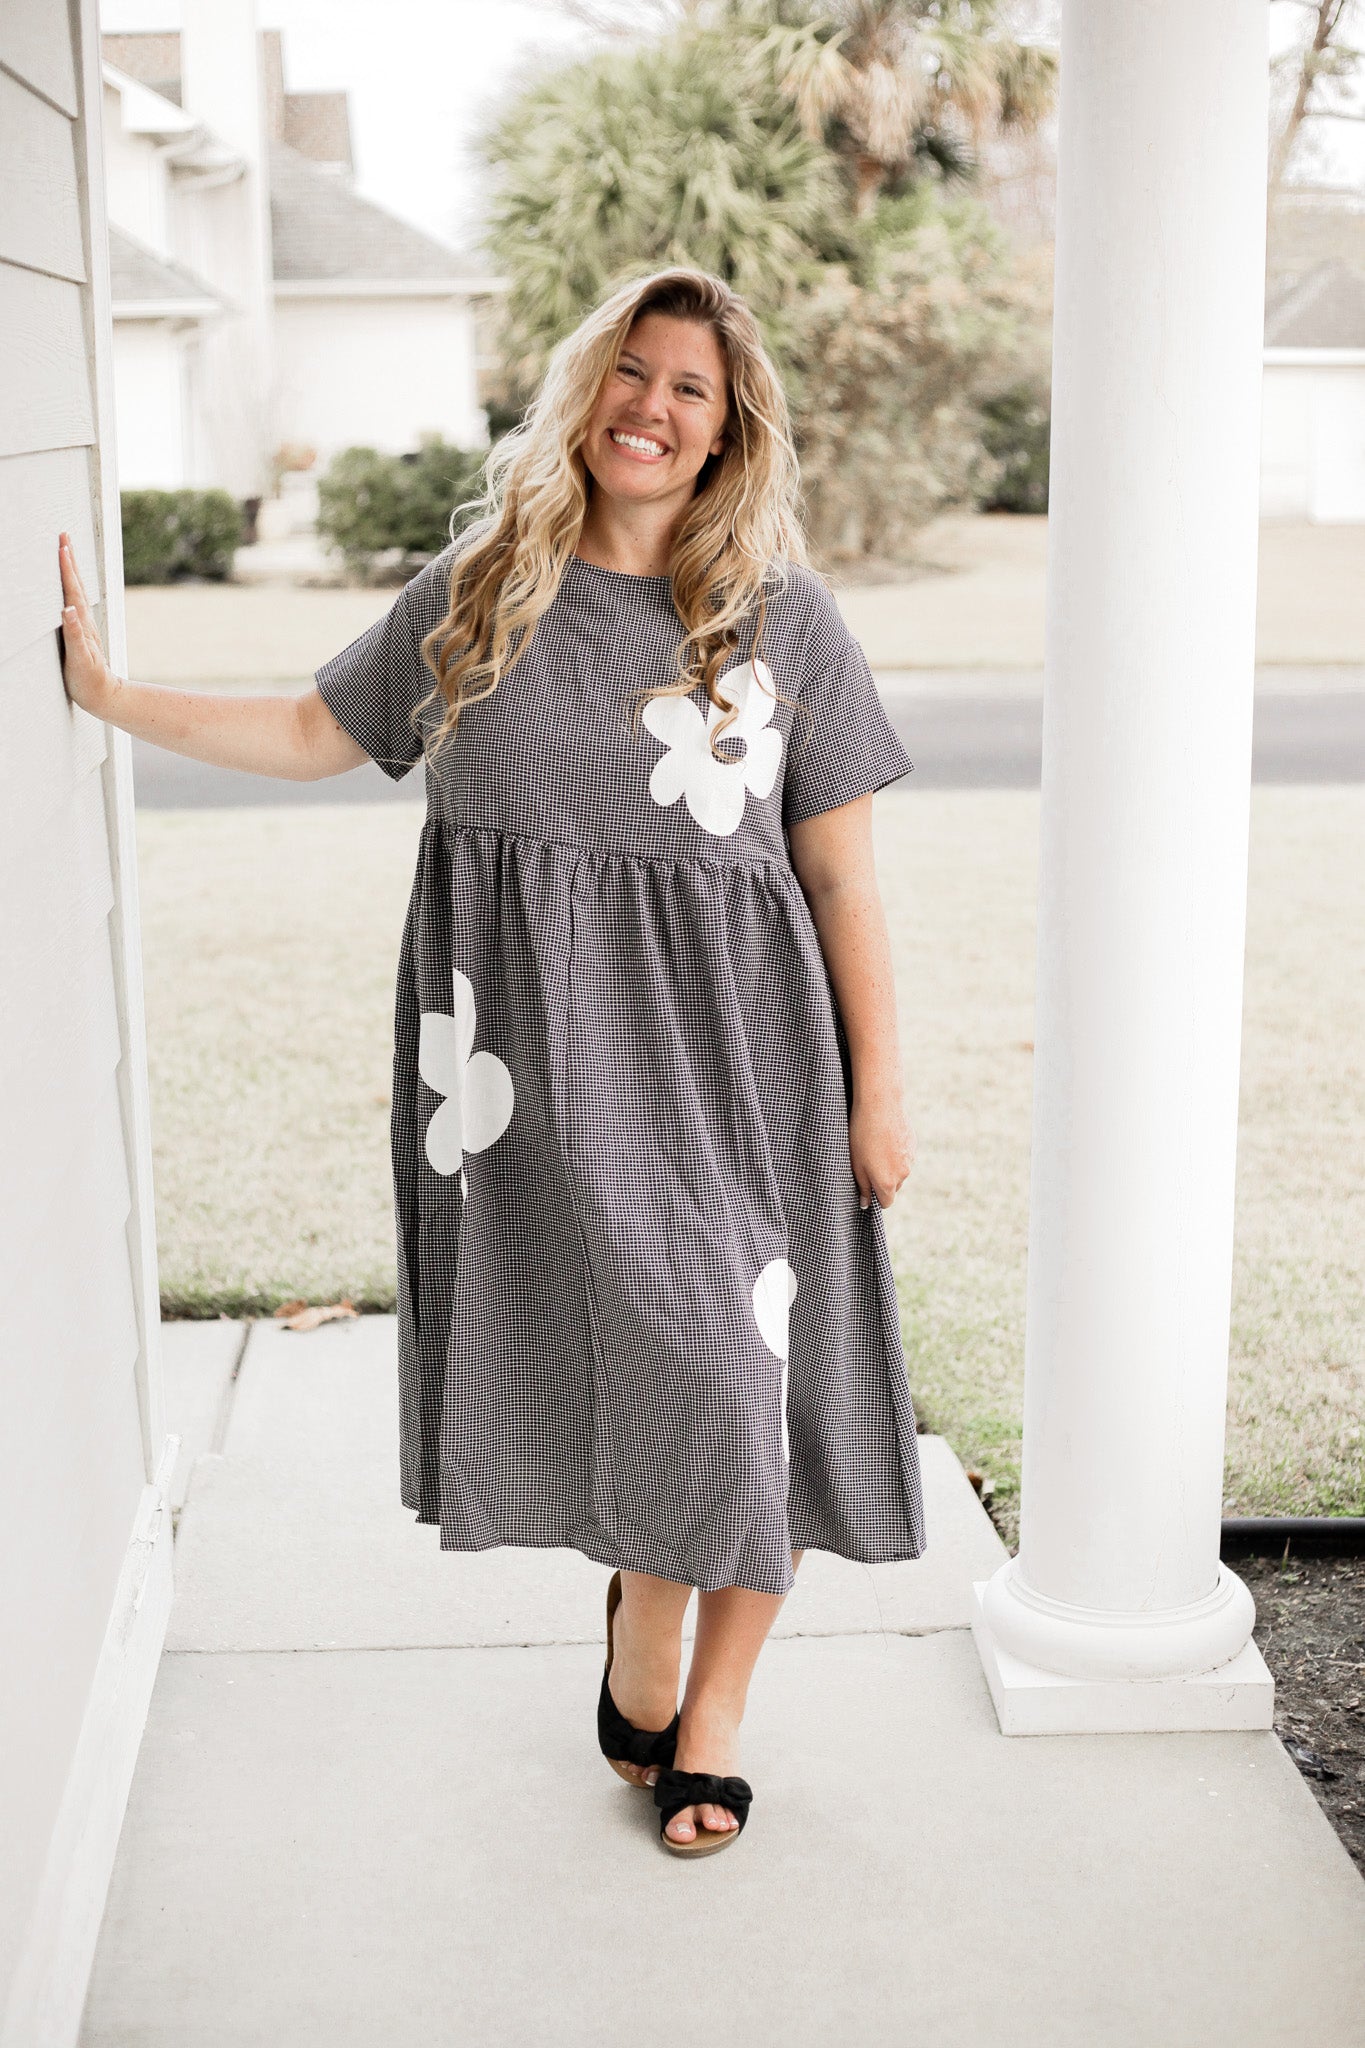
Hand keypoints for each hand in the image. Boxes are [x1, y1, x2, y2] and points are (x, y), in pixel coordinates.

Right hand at [57, 533, 119, 717]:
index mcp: (82, 624)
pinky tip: (66, 585)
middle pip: (75, 585)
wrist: (104, 696)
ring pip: (75, 592)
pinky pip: (72, 604)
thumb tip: (68, 610)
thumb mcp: (81, 659)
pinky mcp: (80, 633)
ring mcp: (83, 626)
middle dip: (69, 560)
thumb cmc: (90, 681)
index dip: (66, 569)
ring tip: (65, 552)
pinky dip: (68, 590)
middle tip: (64, 537)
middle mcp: (83, 621)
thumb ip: (75, 635)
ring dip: (70, 571)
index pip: (71, 591)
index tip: (62, 546)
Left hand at [848, 1086, 914, 1209]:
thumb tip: (865, 1204)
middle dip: (883, 1181)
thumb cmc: (862, 1136)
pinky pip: (904, 1156)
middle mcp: (903, 1174)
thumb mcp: (856, 1164)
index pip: (886, 1202)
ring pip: (900, 1170)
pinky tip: (884, 1138)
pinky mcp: (913, 1145)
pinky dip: (896, 1152)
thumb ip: (863, 1186)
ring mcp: (911, 1159)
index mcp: (888, 1183)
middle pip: (894, 1187)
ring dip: (890, 1165)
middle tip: (867, 1163)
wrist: (881, 1105)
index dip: (875, 1197)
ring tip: (875, 1147)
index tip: (866, 1186)